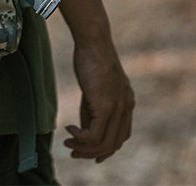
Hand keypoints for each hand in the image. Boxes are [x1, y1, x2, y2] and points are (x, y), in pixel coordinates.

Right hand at [63, 40, 133, 162]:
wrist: (94, 41)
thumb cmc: (91, 58)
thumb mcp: (95, 87)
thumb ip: (93, 109)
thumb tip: (84, 130)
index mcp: (127, 102)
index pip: (120, 136)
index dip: (106, 148)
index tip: (89, 152)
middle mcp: (126, 108)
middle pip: (113, 144)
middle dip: (92, 153)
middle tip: (73, 151)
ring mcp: (117, 108)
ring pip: (104, 144)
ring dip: (84, 148)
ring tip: (68, 142)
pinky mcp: (105, 106)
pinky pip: (95, 135)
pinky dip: (81, 138)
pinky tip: (70, 130)